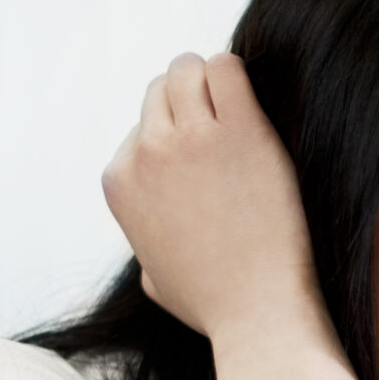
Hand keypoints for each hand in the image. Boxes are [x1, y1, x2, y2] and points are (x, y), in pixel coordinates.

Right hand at [102, 53, 333, 348]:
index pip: (141, 125)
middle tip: (230, 126)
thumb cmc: (215, 304)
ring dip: (215, 82)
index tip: (208, 153)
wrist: (257, 312)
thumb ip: (146, 244)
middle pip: (161, 89)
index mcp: (121, 181)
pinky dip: (239, 74)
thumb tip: (153, 242)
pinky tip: (258, 105)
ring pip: (190, 70)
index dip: (177, 134)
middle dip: (193, 99)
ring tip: (245, 113)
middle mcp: (146, 153)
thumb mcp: (155, 279)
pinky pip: (227, 67)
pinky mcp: (238, 130)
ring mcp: (189, 139)